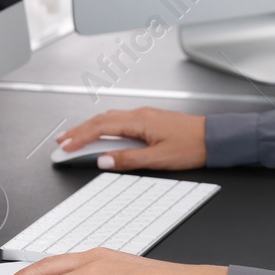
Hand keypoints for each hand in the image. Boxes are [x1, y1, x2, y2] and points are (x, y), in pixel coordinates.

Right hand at [56, 107, 205, 170]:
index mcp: (139, 121)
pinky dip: (103, 128)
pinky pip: (119, 121)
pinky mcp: (149, 121)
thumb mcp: (157, 159)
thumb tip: (102, 160)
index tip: (64, 147)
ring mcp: (144, 116)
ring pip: (108, 119)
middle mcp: (139, 114)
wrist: (214, 138)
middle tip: (61, 142)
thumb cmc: (192, 146)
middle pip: (100, 120)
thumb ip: (128, 159)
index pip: (100, 128)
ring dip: (89, 128)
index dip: (79, 138)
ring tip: (74, 139)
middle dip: (77, 131)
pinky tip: (100, 135)